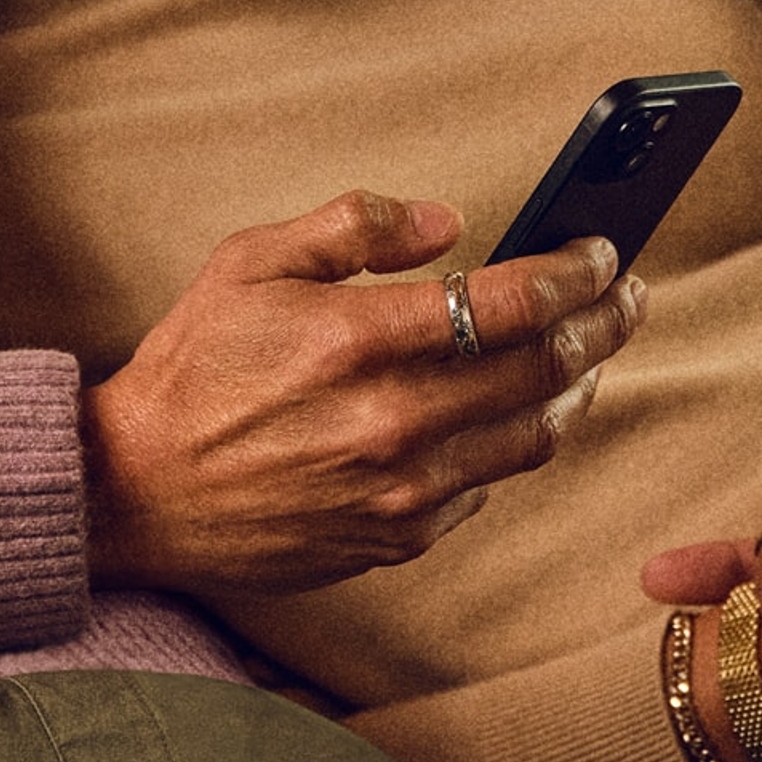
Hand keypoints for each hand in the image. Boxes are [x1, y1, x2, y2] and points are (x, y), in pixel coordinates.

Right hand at [81, 193, 642, 593]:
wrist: (135, 491)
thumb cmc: (191, 370)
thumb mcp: (250, 262)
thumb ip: (354, 226)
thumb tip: (448, 223)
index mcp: (357, 339)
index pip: (512, 303)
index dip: (576, 274)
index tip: (602, 254)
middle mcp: (391, 420)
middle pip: (544, 371)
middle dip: (604, 325)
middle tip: (626, 298)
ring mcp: (399, 489)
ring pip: (532, 437)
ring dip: (576, 389)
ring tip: (586, 355)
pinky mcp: (394, 537)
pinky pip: (485, 487)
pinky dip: (511, 445)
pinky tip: (509, 415)